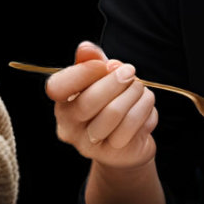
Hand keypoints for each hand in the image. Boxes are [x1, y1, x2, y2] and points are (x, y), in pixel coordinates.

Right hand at [45, 41, 158, 168]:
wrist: (127, 144)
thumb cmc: (109, 104)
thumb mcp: (100, 79)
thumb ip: (91, 62)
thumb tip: (86, 48)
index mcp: (61, 104)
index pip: (57, 87)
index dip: (83, 72)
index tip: (106, 64)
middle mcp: (68, 128)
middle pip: (89, 101)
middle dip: (114, 81)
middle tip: (130, 71)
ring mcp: (89, 146)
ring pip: (113, 113)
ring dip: (133, 94)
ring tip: (139, 88)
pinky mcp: (112, 156)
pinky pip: (131, 128)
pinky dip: (144, 110)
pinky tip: (146, 105)